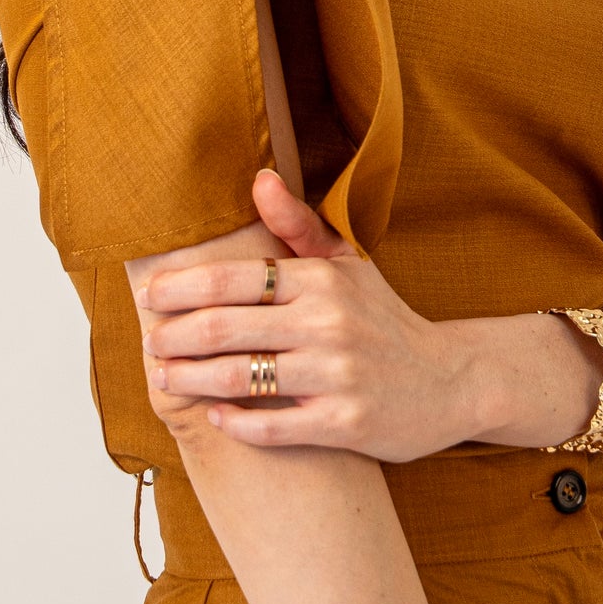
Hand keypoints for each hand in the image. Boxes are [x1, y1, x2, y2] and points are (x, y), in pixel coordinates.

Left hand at [139, 171, 477, 461]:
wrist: (453, 381)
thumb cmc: (384, 320)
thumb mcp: (349, 264)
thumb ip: (298, 225)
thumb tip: (259, 177)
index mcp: (323, 279)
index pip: (232, 278)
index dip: (180, 287)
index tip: (150, 296)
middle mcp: (330, 323)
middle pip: (224, 328)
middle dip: (173, 336)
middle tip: (149, 342)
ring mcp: (338, 375)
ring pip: (239, 378)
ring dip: (190, 380)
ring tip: (167, 379)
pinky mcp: (345, 423)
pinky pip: (271, 426)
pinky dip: (235, 422)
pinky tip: (216, 415)